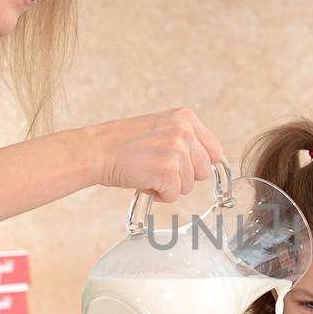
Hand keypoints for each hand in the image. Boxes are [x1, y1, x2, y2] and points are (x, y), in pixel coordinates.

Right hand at [96, 107, 225, 200]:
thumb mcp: (161, 128)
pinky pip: (174, 195)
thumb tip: (208, 161)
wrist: (98, 150)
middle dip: (184, 177)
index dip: (200, 165)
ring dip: (169, 186)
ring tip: (148, 172)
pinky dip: (159, 195)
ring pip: (189, 185)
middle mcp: (184, 131)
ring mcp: (177, 151)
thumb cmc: (124, 143)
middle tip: (159, 169)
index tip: (188, 169)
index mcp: (186, 118)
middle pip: (204, 171)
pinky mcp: (167, 171)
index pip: (214, 150)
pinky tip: (144, 181)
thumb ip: (184, 139)